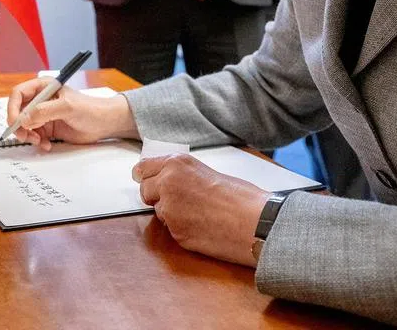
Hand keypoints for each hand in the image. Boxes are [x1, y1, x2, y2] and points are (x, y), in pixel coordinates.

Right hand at [6, 78, 137, 150]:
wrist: (104, 124)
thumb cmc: (90, 109)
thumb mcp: (67, 107)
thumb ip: (45, 111)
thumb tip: (24, 118)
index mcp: (43, 87)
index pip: (18, 94)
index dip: (12, 108)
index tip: (14, 122)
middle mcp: (41, 100)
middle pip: (18, 112)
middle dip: (19, 126)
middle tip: (26, 136)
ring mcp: (44, 115)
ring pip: (24, 126)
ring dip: (28, 136)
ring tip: (40, 141)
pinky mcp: (48, 127)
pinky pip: (34, 135)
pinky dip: (37, 142)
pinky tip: (47, 144)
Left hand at [132, 154, 270, 266]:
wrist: (255, 222)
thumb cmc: (240, 197)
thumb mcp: (205, 172)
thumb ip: (181, 175)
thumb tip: (166, 180)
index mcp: (176, 163)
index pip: (142, 169)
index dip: (145, 177)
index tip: (145, 180)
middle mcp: (167, 183)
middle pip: (144, 191)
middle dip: (157, 196)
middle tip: (179, 201)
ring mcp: (169, 209)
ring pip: (159, 211)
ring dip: (171, 214)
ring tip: (199, 214)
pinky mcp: (175, 232)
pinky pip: (171, 229)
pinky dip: (182, 229)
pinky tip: (202, 226)